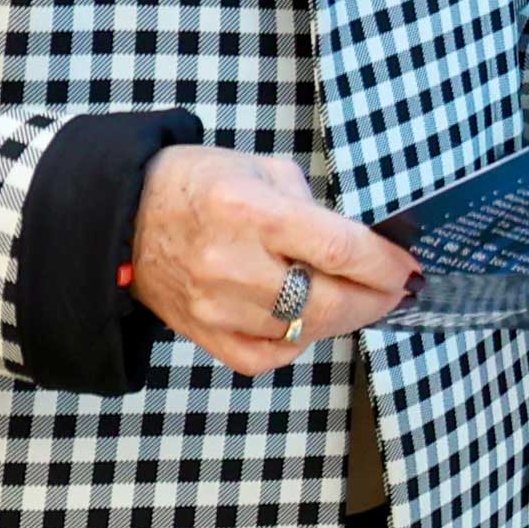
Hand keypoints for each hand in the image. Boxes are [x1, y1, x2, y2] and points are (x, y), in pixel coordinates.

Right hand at [127, 146, 415, 378]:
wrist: (120, 214)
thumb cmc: (196, 185)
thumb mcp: (262, 170)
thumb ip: (314, 211)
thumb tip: (362, 248)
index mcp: (250, 212)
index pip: (339, 251)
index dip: (384, 266)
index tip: (408, 270)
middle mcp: (231, 264)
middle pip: (327, 303)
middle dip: (375, 300)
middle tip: (394, 292)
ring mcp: (214, 306)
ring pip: (302, 333)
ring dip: (342, 319)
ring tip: (354, 300)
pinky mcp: (201, 334)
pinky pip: (265, 357)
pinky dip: (296, 343)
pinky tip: (305, 320)